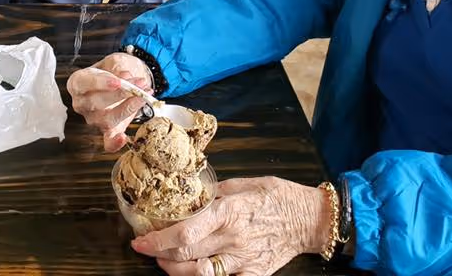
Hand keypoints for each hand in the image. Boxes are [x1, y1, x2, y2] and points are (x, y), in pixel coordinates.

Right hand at [67, 52, 153, 151]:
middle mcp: (81, 104)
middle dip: (122, 93)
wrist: (121, 81)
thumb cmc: (112, 71)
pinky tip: (123, 138)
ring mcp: (93, 119)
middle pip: (96, 103)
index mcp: (78, 84)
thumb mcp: (113, 61)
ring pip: (107, 119)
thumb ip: (118, 67)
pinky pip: (107, 142)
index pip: (83, 84)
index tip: (118, 81)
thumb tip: (126, 77)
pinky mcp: (106, 131)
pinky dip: (115, 143)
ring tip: (144, 95)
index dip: (100, 83)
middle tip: (139, 84)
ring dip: (129, 107)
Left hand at [130, 177, 329, 275]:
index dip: (159, 239)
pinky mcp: (254, 275)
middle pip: (187, 254)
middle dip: (159, 254)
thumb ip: (216, 193)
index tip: (141, 239)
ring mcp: (244, 260)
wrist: (310, 219)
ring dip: (175, 271)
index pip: (186, 231)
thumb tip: (190, 196)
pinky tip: (193, 275)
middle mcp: (234, 238)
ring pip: (200, 274)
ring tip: (164, 262)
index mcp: (229, 211)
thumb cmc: (278, 196)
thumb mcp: (244, 184)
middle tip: (146, 249)